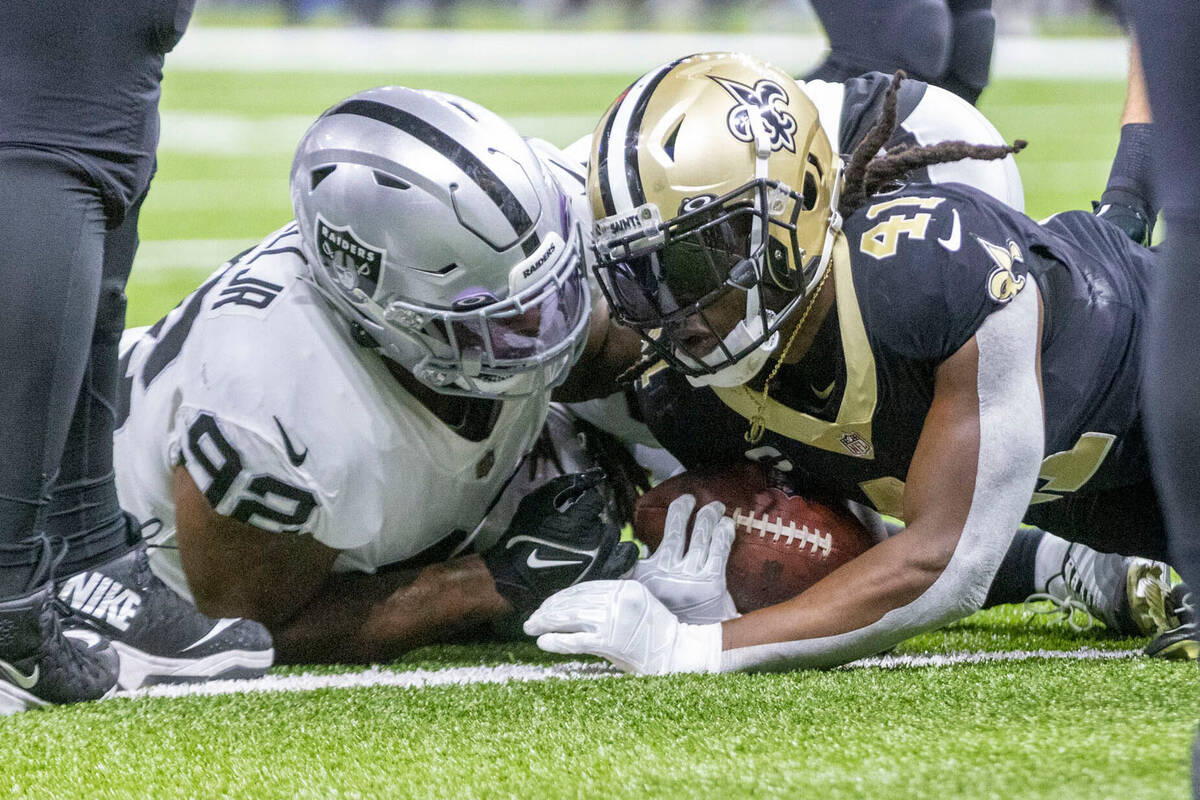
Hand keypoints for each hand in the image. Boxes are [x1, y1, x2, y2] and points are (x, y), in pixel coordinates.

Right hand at [483, 469, 638, 612]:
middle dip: (590, 521)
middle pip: (604, 519)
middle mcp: (593, 540)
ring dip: (602, 536)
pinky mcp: (602, 575)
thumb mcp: (536, 502)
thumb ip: (564, 485)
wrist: (515, 577)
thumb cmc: (523, 536)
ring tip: (584, 543)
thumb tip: (595, 474)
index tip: (571, 509)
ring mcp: (600, 560)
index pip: (595, 500)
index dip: (582, 502)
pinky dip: (621, 552)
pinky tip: (608, 552)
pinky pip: (625, 559)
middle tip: (573, 529)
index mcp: (576, 521)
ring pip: (614, 537)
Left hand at [524, 580, 722, 674]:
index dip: (561, 597)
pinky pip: (575, 640)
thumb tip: (576, 604)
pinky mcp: (610, 642)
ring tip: (532, 627)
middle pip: (574, 601)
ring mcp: (614, 620)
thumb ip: (611, 600)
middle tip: (532, 618)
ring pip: (570, 617)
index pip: (584, 588)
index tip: (546, 605)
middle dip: (549, 609)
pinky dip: (556, 640)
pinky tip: (543, 642)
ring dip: (546, 623)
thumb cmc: (657, 634)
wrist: (680, 654)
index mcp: (625, 588)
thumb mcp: (637, 605)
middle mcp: (618, 600)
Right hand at [632, 494, 738, 623]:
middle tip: (688, 499)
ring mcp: (691, 578)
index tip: (651, 515)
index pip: (646, 542)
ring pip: (700, 537)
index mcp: (646, 577)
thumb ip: (638, 579)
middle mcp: (667, 574)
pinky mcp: (713, 584)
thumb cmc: (669, 624)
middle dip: (682, 511)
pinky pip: (719, 551)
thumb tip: (640, 553)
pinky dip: (723, 534)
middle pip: (675, 533)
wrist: (694, 653)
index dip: (647, 529)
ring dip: (707, 518)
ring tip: (714, 507)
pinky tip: (727, 524)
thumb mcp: (645, 602)